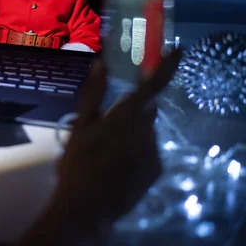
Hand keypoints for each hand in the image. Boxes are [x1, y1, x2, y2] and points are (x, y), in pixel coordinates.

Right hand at [19, 48, 182, 244]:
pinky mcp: (155, 170)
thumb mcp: (80, 124)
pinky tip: (116, 163)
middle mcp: (146, 130)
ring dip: (131, 131)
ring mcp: (153, 151)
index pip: (153, 84)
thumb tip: (101, 63)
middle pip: (145, 109)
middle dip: (131, 109)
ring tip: (105, 149)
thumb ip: (93, 93)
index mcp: (127, 115)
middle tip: (105, 123)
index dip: (168, 65)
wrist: (88, 206)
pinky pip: (147, 150)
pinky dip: (135, 150)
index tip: (178, 49)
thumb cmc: (78, 162)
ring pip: (145, 130)